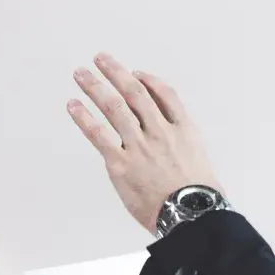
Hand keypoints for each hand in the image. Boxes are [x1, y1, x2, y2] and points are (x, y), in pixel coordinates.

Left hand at [67, 53, 220, 233]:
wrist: (191, 215)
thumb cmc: (198, 198)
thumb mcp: (200, 162)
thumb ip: (182, 147)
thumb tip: (168, 145)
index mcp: (183, 130)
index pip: (165, 95)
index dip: (149, 81)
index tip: (136, 74)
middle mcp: (160, 131)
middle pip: (135, 93)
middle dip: (115, 73)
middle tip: (100, 59)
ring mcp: (139, 145)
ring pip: (115, 106)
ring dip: (95, 86)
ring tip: (81, 73)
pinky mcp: (121, 163)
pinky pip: (98, 134)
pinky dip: (84, 117)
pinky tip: (74, 105)